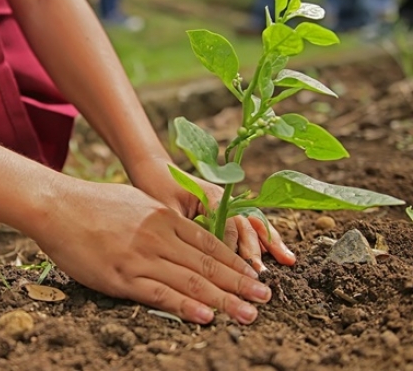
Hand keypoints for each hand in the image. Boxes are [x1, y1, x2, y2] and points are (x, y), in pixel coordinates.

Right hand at [32, 179, 272, 324]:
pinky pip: (159, 294)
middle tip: (265, 298)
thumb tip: (180, 231)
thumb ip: (161, 218)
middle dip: (240, 283)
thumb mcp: (135, 201)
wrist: (57, 206)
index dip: (235, 262)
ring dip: (224, 300)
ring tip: (248, 313)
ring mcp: (141, 257)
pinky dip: (185, 307)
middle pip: (208, 265)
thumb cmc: (93, 203)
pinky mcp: (121, 276)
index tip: (254, 276)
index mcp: (163, 217)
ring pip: (191, 282)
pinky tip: (206, 317)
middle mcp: (159, 236)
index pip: (209, 244)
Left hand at [125, 155, 295, 272]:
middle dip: (255, 250)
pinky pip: (248, 224)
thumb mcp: (166, 209)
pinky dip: (264, 238)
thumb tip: (196, 255)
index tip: (235, 269)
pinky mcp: (226, 210)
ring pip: (253, 224)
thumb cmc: (156, 188)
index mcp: (210, 196)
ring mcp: (228, 203)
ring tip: (287, 260)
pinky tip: (279, 252)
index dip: (232, 248)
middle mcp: (224, 199)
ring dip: (269, 242)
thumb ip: (184, 228)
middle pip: (245, 225)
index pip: (227, 225)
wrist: (154, 169)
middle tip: (261, 273)